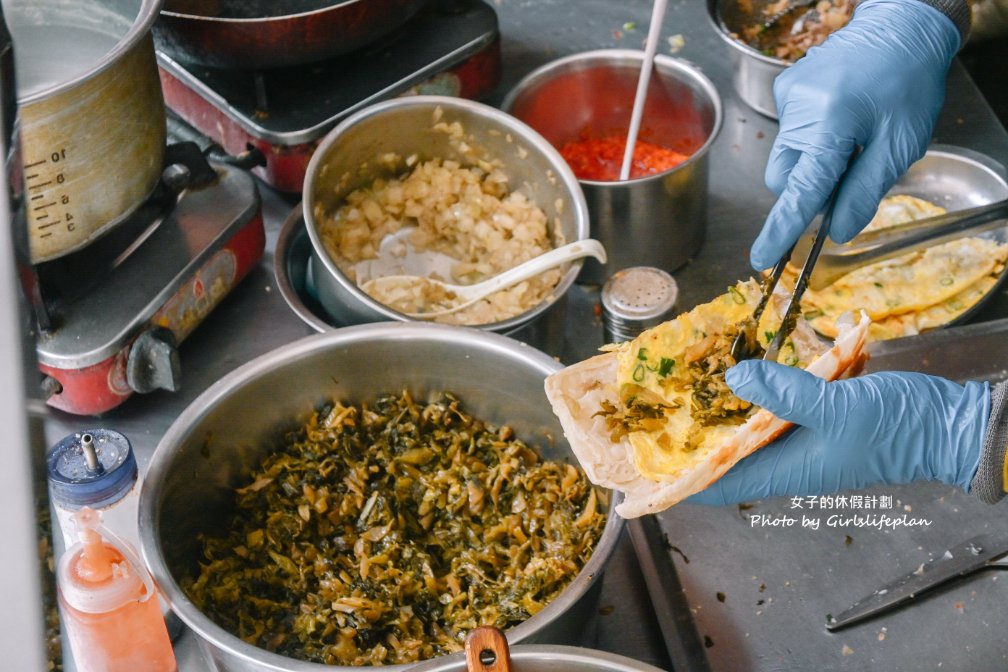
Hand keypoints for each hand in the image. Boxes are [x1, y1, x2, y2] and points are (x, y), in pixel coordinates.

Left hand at [688, 361, 988, 504]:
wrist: (947, 425)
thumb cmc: (895, 428)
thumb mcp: (836, 407)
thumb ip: (785, 394)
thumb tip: (734, 380)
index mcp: (787, 471)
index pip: (722, 486)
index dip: (686, 481)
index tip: (652, 468)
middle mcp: (789, 460)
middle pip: (731, 458)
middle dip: (698, 441)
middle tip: (664, 414)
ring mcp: (804, 440)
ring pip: (752, 431)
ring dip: (726, 414)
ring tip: (692, 388)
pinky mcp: (819, 419)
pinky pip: (780, 410)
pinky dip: (761, 394)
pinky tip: (747, 369)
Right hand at [750, 0, 960, 270]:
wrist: (902, 27)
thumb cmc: (908, 83)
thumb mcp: (899, 145)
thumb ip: (865, 192)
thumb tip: (837, 231)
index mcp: (829, 126)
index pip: (800, 192)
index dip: (782, 230)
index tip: (763, 259)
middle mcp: (798, 111)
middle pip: (785, 178)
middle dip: (808, 190)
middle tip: (848, 176)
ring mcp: (787, 98)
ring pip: (787, 158)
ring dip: (813, 163)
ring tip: (850, 140)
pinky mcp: (786, 90)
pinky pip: (790, 132)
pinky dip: (811, 139)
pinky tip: (840, 118)